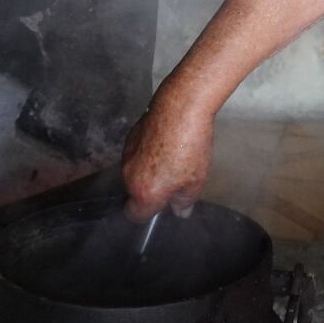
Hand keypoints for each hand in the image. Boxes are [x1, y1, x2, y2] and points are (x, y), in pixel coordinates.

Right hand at [121, 86, 214, 221]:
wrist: (180, 108)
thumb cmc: (190, 146)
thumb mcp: (196, 180)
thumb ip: (184, 201)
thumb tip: (179, 211)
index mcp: (146, 192)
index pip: (135, 215)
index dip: (148, 213)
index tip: (161, 206)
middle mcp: (130, 176)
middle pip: (136, 192)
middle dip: (152, 189)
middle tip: (174, 179)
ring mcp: (127, 155)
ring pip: (135, 172)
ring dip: (149, 170)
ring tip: (173, 157)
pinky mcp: (130, 137)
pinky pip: (136, 154)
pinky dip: (147, 153)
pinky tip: (166, 142)